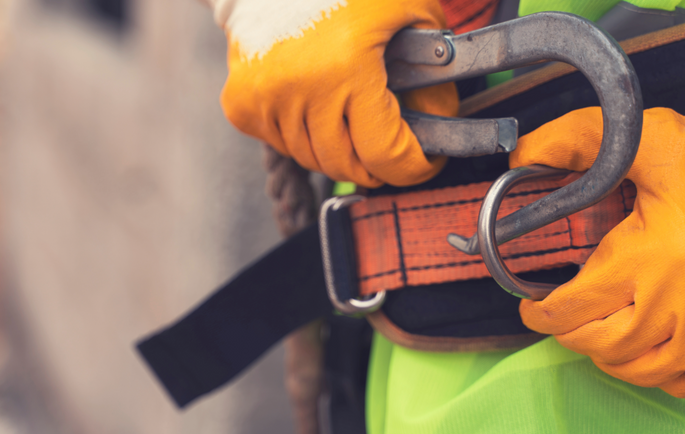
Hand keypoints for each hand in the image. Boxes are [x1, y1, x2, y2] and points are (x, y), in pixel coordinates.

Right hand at [218, 0, 458, 186]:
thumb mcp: (409, 9)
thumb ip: (437, 67)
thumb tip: (443, 120)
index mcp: (347, 67)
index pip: (385, 155)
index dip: (413, 168)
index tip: (426, 162)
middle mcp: (301, 89)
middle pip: (349, 166)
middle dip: (379, 164)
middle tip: (392, 147)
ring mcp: (266, 100)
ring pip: (314, 160)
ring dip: (340, 151)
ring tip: (353, 122)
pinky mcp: (242, 105)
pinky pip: (282, 146)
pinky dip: (303, 137)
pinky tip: (315, 107)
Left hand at [510, 107, 684, 398]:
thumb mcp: (652, 140)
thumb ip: (579, 141)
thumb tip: (522, 154)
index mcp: (647, 259)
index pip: (570, 307)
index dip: (538, 311)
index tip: (531, 305)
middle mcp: (676, 305)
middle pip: (600, 345)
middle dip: (570, 334)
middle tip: (562, 316)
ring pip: (639, 370)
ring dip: (610, 355)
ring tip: (601, 331)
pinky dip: (659, 372)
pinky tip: (651, 347)